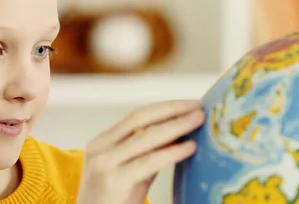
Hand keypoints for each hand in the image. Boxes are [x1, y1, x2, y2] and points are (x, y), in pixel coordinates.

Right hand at [76, 100, 204, 203]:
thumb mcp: (128, 172)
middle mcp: (101, 148)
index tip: (189, 104)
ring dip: (176, 126)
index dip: (164, 107)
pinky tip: (189, 147)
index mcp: (102, 142)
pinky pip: (149, 161)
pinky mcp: (114, 181)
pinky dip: (172, 152)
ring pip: (146, 137)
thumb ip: (148, 154)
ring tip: (198, 121)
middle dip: (172, 110)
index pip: (136, 116)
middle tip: (198, 107)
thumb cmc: (112, 203)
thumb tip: (178, 135)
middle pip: (140, 118)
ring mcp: (105, 163)